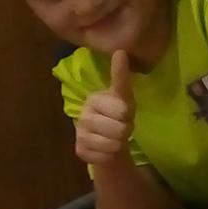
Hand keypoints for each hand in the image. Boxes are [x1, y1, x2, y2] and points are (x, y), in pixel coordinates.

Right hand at [76, 50, 135, 164]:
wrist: (106, 139)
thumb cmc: (117, 114)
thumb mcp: (124, 97)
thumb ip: (121, 77)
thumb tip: (120, 51)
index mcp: (94, 98)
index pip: (122, 109)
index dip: (128, 114)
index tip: (124, 113)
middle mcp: (84, 114)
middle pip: (120, 129)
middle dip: (126, 130)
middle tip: (121, 126)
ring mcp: (80, 133)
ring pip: (113, 144)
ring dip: (119, 143)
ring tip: (114, 137)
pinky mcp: (79, 150)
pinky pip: (105, 156)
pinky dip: (110, 155)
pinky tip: (105, 148)